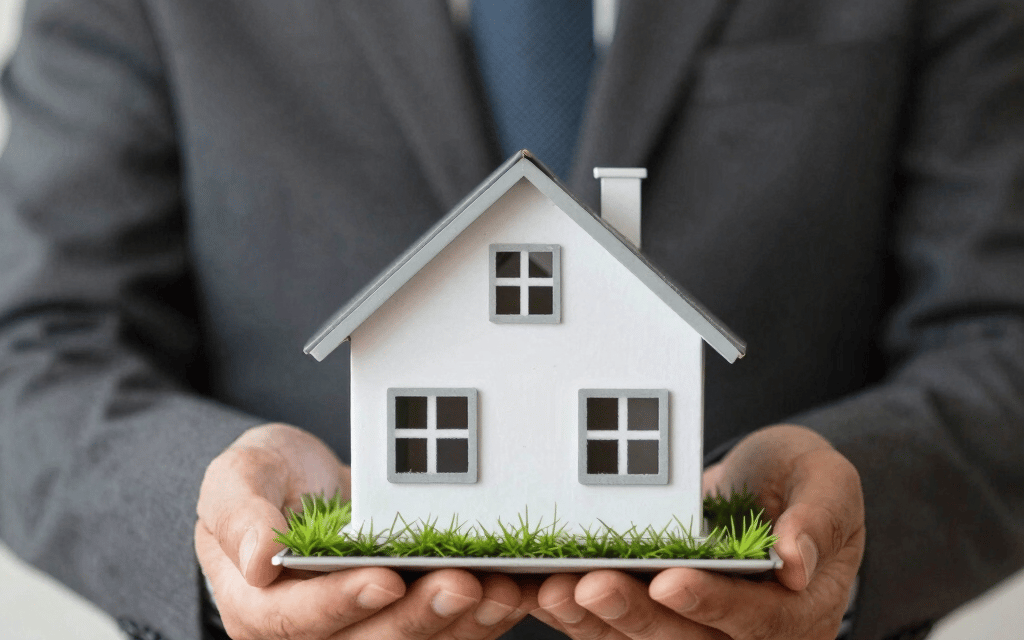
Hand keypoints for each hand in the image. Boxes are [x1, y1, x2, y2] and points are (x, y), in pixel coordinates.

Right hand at [195, 423, 529, 638]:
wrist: (303, 486)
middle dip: (420, 616)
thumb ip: (240, 514)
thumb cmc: (267, 479)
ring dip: (463, 623)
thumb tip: (258, 558)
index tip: (384, 578)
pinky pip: (446, 631)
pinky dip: (483, 616)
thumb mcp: (237, 477)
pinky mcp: (406, 619)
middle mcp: (315, 632)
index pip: (297, 619)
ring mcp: (364, 629)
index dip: (342, 603)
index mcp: (260, 607)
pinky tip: (515, 590)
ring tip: (502, 590)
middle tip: (462, 582)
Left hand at [533, 424, 864, 639]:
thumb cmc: (802, 481)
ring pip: (640, 637)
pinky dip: (576, 608)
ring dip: (594, 619)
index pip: (754, 618)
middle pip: (685, 637)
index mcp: (795, 613)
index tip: (670, 582)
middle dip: (633, 613)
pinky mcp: (657, 613)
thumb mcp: (828, 482)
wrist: (769, 488)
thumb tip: (798, 563)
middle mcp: (741, 633)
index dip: (711, 603)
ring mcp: (695, 626)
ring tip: (552, 589)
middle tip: (588, 586)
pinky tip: (540, 588)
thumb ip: (819, 517)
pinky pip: (614, 621)